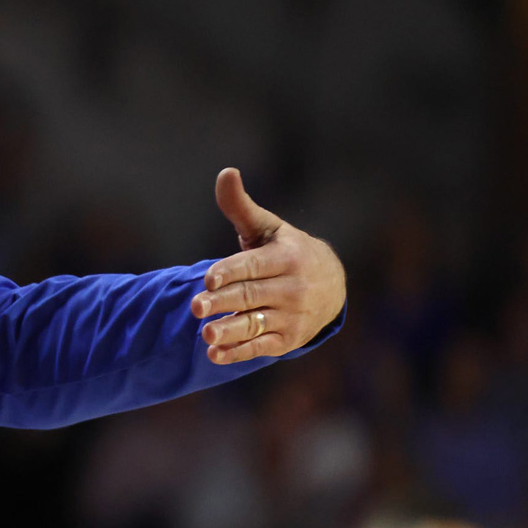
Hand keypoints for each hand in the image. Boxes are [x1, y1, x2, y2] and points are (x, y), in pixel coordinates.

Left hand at [190, 168, 345, 363]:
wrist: (332, 285)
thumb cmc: (285, 250)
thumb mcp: (267, 227)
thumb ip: (240, 206)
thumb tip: (225, 172)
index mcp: (287, 257)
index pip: (255, 266)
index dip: (231, 272)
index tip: (208, 278)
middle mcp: (293, 288)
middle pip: (251, 296)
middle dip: (223, 302)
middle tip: (195, 306)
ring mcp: (292, 316)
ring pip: (256, 324)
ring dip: (230, 331)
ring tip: (205, 335)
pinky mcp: (289, 340)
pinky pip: (262, 347)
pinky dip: (239, 353)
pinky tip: (215, 355)